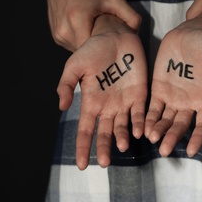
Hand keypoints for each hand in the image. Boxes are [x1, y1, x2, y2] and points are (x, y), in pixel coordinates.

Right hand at [41, 0, 140, 50]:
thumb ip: (130, 16)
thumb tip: (136, 34)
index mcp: (77, 21)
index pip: (94, 50)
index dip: (106, 50)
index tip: (114, 44)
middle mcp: (64, 32)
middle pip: (88, 52)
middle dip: (100, 47)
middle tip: (107, 35)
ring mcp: (59, 36)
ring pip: (80, 51)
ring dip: (90, 45)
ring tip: (96, 30)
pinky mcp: (57, 37)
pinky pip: (74, 46)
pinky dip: (83, 41)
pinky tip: (87, 29)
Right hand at [57, 15, 147, 169]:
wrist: (116, 36)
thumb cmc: (93, 50)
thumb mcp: (75, 65)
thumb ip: (66, 84)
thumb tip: (61, 106)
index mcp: (91, 103)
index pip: (85, 130)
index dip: (83, 147)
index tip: (81, 165)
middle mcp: (107, 107)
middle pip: (105, 133)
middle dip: (104, 148)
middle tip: (105, 162)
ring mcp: (124, 102)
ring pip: (124, 127)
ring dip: (123, 137)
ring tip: (122, 146)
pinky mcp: (140, 95)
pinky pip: (141, 114)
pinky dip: (141, 124)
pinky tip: (141, 132)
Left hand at [145, 7, 201, 156]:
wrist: (191, 32)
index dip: (198, 138)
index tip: (190, 151)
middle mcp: (188, 103)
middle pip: (180, 126)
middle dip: (172, 138)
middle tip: (163, 150)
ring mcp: (172, 97)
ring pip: (164, 120)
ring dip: (158, 130)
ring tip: (151, 138)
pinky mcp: (158, 89)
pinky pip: (152, 107)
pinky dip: (147, 118)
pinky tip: (141, 127)